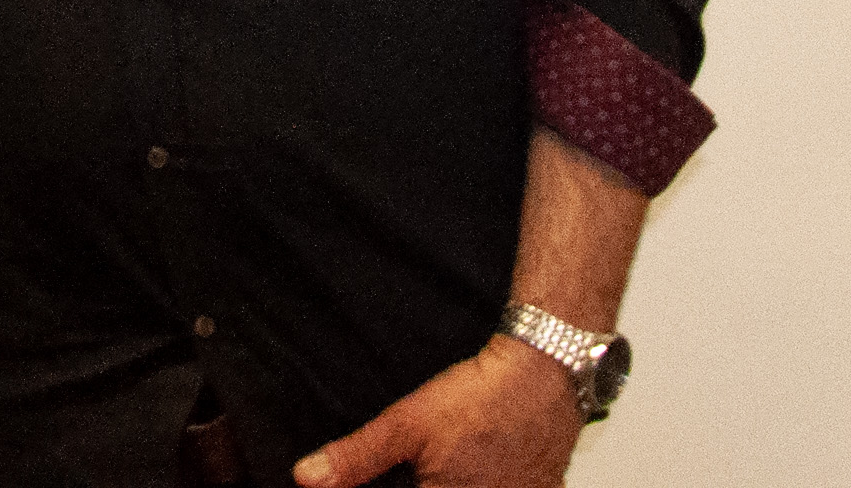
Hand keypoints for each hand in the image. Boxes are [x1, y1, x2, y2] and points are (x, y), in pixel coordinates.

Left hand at [292, 342, 582, 487]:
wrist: (545, 374)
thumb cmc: (481, 398)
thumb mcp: (408, 424)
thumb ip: (357, 458)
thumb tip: (305, 478)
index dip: (381, 486)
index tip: (396, 472)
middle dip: (417, 480)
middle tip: (422, 457)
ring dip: (446, 477)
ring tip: (448, 456)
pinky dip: (478, 479)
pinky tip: (476, 462)